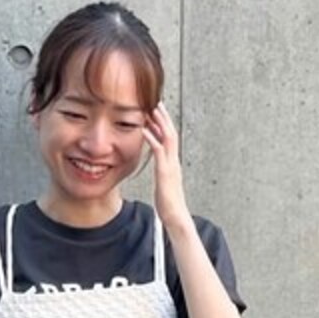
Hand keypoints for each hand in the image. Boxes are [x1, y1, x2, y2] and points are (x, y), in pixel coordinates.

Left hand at [141, 100, 190, 232]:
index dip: (163, 124)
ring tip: (151, 108)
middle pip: (170, 132)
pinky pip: (158, 151)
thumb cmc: (168, 204)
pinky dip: (151, 138)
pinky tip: (143, 129)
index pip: (169, 138)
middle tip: (155, 101)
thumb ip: (162, 173)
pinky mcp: (165, 172)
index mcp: (172, 163)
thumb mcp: (164, 184)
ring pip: (167, 137)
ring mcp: (170, 165)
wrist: (175, 217)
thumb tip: (160, 170)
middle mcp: (173, 161)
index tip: (156, 112)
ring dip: (159, 122)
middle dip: (163, 117)